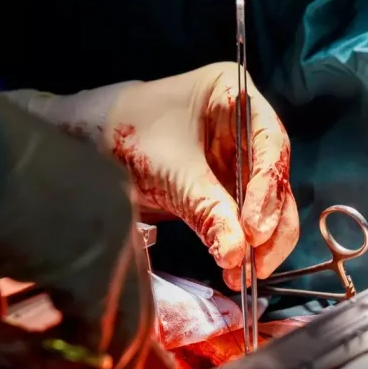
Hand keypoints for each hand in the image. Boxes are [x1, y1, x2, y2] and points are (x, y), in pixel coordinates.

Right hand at [0, 39, 173, 368]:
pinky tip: (2, 353)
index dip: (135, 320)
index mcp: (96, 194)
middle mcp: (118, 212)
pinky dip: (42, 361)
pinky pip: (83, 344)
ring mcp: (114, 241)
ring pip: (119, 330)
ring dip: (70, 367)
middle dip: (136, 356)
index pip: (131, 269)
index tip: (155, 361)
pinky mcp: (94, 273)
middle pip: (139, 303)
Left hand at [17, 64, 300, 289]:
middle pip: (277, 177)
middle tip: (257, 262)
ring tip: (242, 273)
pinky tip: (235, 268)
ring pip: (270, 203)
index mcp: (235, 94)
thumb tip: (237, 254)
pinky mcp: (229, 187)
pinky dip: (243, 244)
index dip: (268, 189)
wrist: (90, 142)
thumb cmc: (127, 135)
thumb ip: (206, 210)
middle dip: (270, 224)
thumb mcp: (169, 172)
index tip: (254, 229)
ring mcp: (241, 156)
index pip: (270, 144)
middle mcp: (247, 124)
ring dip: (261, 242)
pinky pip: (247, 218)